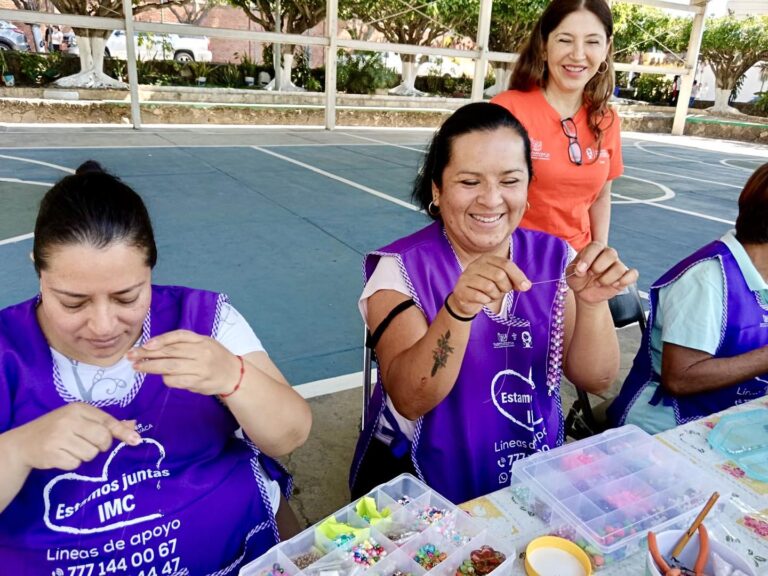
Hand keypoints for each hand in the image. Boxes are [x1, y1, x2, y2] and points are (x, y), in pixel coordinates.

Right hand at [11, 403, 139, 470]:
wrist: (24, 442)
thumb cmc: (58, 429)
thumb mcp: (80, 420)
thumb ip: (106, 423)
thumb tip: (134, 425)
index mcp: (78, 409)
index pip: (107, 421)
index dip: (122, 432)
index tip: (136, 440)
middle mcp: (69, 420)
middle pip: (102, 439)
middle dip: (101, 446)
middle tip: (89, 444)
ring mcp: (59, 437)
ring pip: (90, 454)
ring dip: (85, 455)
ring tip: (71, 448)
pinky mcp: (51, 454)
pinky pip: (75, 464)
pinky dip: (72, 463)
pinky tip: (62, 455)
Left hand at [126, 330, 240, 395]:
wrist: (234, 375)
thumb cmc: (215, 357)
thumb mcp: (204, 343)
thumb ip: (184, 343)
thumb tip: (154, 346)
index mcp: (201, 340)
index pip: (178, 337)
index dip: (160, 340)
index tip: (145, 345)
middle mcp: (201, 353)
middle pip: (170, 352)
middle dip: (147, 354)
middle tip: (131, 356)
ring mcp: (200, 368)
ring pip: (170, 367)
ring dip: (151, 367)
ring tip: (138, 366)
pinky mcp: (198, 382)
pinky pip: (176, 381)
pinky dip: (166, 379)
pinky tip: (161, 377)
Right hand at [449, 254, 531, 317]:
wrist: (466, 301)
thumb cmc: (486, 288)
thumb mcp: (502, 282)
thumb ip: (515, 280)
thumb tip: (527, 285)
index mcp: (486, 259)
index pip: (506, 264)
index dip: (518, 276)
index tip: (525, 287)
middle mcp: (475, 265)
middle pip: (499, 275)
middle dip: (505, 287)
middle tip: (502, 291)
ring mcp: (466, 277)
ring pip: (489, 287)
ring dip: (495, 295)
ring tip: (491, 296)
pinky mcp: (461, 290)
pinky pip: (480, 297)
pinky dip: (485, 301)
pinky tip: (482, 299)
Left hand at [567, 242, 637, 303]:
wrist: (584, 292)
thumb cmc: (578, 278)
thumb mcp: (571, 274)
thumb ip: (574, 269)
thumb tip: (582, 270)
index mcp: (594, 250)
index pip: (596, 246)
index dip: (588, 258)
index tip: (581, 270)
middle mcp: (607, 255)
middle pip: (611, 253)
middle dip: (599, 267)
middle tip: (591, 274)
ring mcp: (617, 265)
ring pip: (619, 267)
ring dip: (607, 279)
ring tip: (598, 283)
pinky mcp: (624, 276)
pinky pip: (633, 274)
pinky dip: (625, 280)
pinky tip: (614, 285)